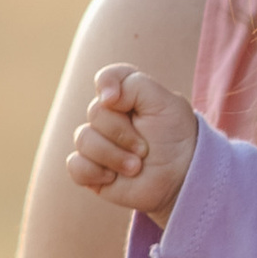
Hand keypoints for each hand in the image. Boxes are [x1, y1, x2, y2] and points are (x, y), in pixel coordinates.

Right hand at [66, 64, 200, 220]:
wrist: (181, 179)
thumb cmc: (175, 139)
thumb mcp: (166, 103)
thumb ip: (135, 85)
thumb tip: (104, 97)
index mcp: (127, 96)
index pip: (107, 77)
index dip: (107, 84)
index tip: (114, 99)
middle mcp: (109, 117)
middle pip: (95, 112)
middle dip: (122, 133)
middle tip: (145, 148)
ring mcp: (98, 143)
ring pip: (83, 139)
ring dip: (113, 156)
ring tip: (136, 167)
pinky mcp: (91, 169)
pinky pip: (75, 165)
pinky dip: (94, 172)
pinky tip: (113, 178)